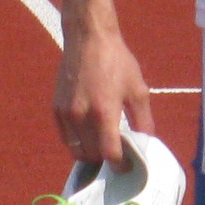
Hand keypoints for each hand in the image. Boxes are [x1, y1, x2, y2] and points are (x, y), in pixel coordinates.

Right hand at [53, 25, 153, 166]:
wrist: (88, 38)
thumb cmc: (117, 61)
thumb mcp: (138, 90)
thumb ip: (144, 120)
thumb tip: (147, 142)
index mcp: (104, 112)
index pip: (109, 154)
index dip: (119, 165)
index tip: (127, 165)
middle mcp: (81, 116)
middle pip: (92, 155)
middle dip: (106, 159)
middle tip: (117, 154)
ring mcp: (66, 113)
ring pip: (76, 150)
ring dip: (90, 153)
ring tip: (103, 145)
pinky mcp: (57, 108)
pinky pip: (66, 137)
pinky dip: (77, 142)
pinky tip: (90, 134)